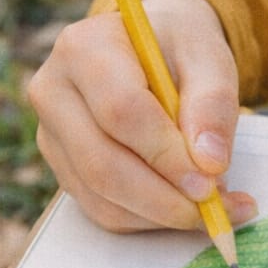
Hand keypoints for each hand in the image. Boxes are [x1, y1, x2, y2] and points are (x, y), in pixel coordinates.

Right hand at [28, 0, 257, 232]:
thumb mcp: (208, 57)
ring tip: (215, 208)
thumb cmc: (179, 49)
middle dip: (164, 197)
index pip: (121, 111)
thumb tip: (210, 163)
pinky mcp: (62, 167)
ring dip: (160, 214)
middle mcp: (53, 92)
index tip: (210, 181)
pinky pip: (102, 209)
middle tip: (216, 208)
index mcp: (84, 48)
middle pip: (101, 163)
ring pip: (100, 195)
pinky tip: (185, 208)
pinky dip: (148, 219)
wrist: (151, 50)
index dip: (166, 154)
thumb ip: (214, 103)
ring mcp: (51, 134)